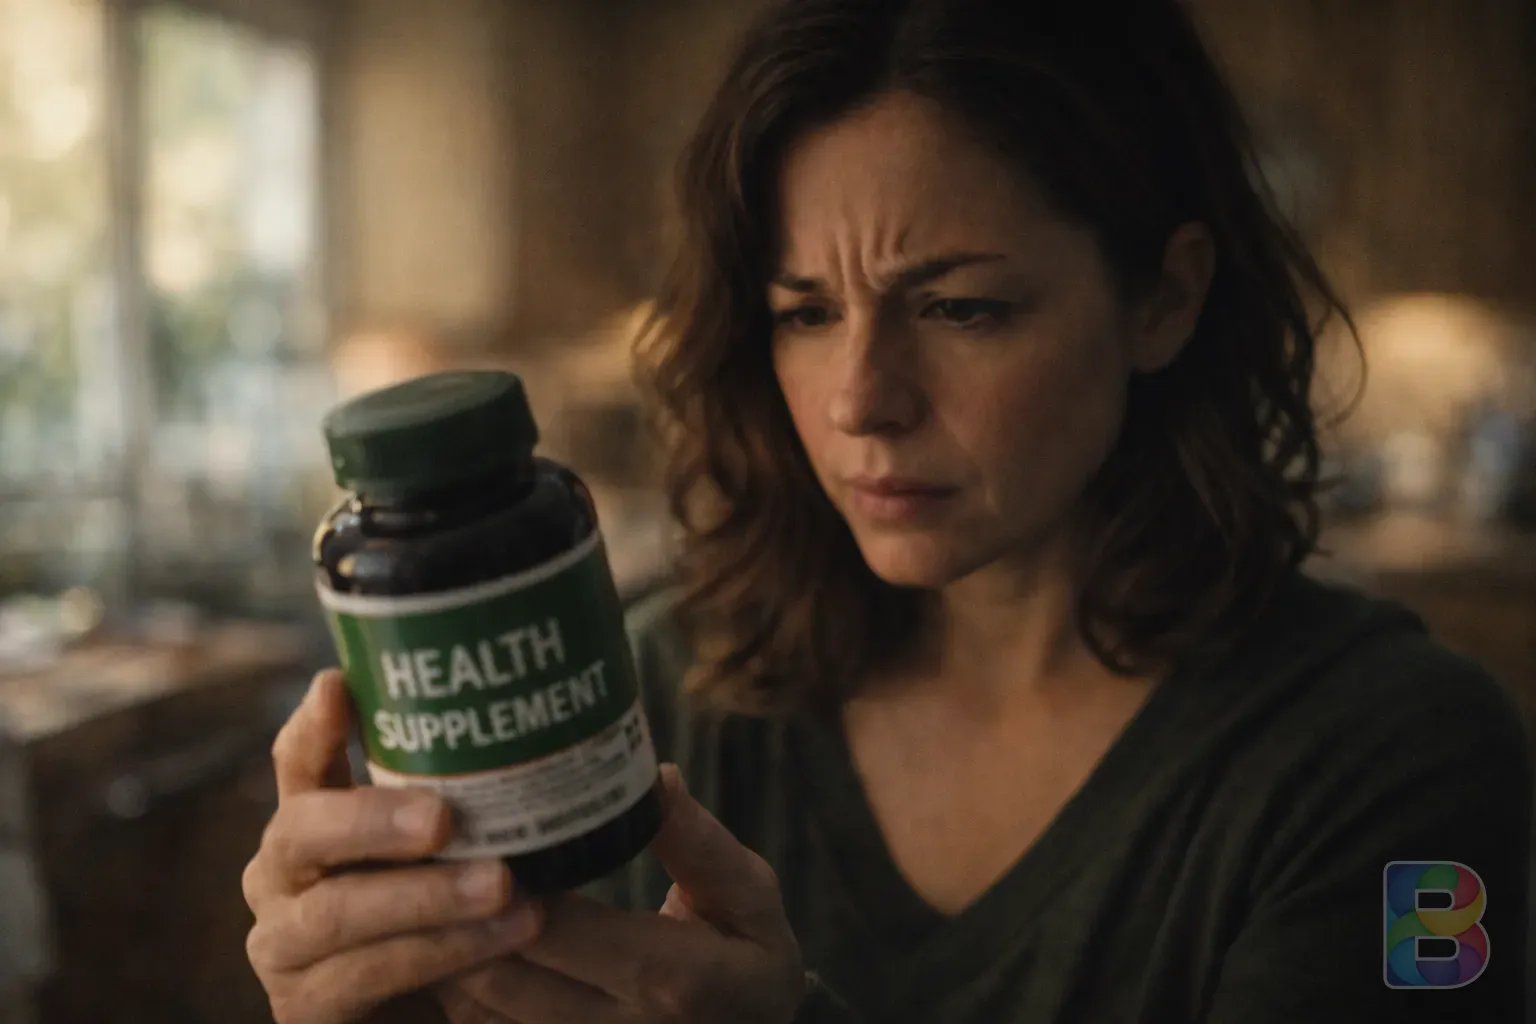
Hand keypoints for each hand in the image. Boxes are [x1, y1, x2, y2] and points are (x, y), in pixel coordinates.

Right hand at [243, 670, 546, 1023]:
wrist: (439, 1022)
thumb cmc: (456, 923)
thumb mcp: (465, 853)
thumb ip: (484, 803)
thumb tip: (601, 748)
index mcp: (315, 825)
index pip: (299, 762)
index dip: (313, 725)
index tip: (340, 684)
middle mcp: (283, 877)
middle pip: (300, 828)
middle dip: (371, 818)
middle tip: (444, 816)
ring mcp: (284, 945)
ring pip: (337, 911)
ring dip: (426, 896)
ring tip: (504, 884)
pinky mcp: (304, 1010)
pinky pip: (365, 976)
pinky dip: (440, 953)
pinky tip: (503, 938)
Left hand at [434, 765, 805, 1023]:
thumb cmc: (750, 959)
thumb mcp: (751, 895)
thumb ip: (699, 842)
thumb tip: (654, 776)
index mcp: (671, 979)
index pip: (564, 932)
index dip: (508, 887)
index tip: (477, 831)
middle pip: (505, 978)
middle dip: (456, 915)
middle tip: (427, 850)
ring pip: (479, 1014)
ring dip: (441, 952)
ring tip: (421, 886)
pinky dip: (453, 987)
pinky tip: (440, 936)